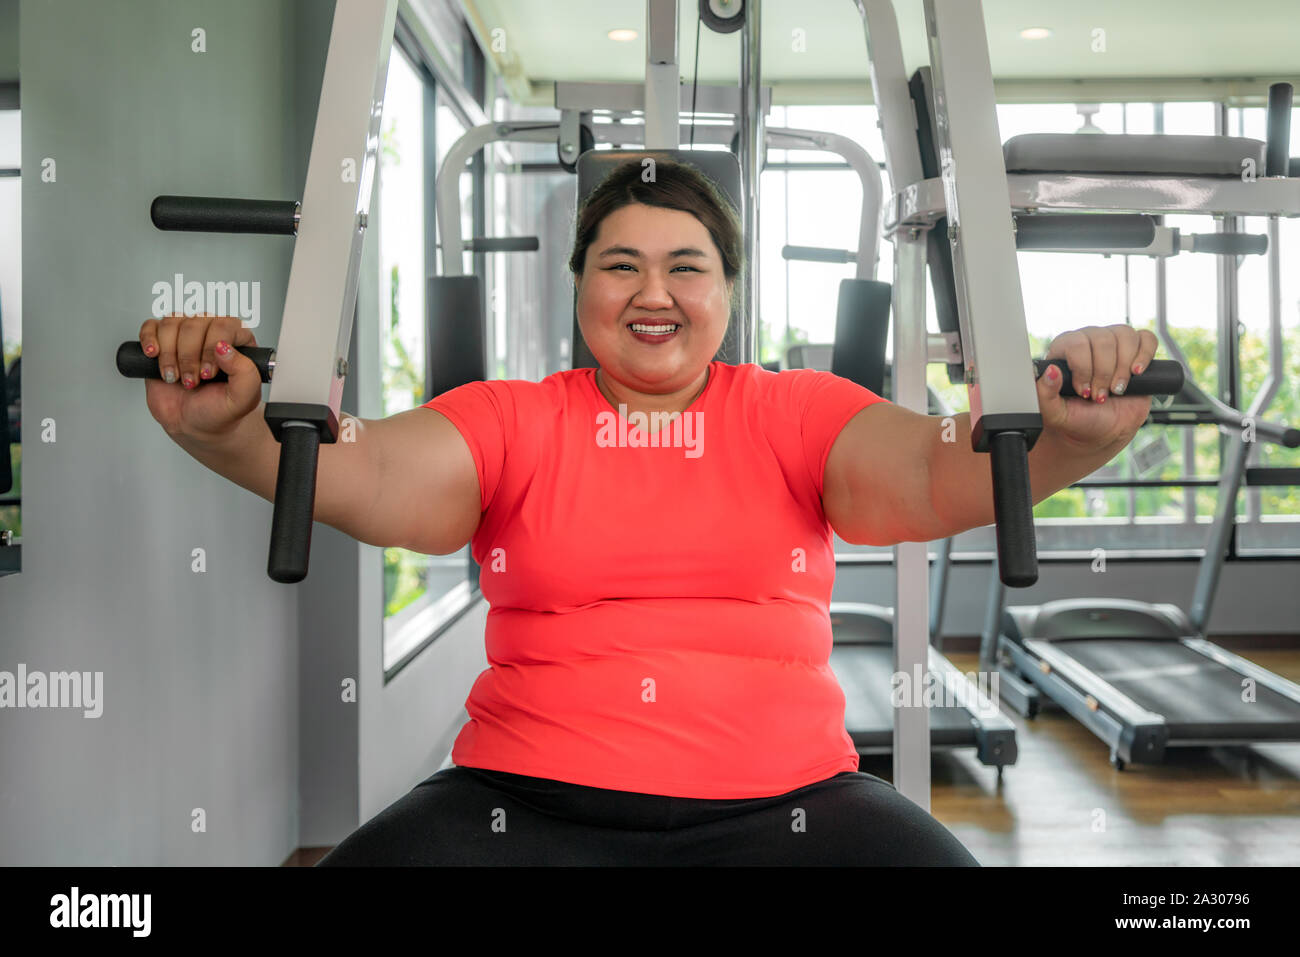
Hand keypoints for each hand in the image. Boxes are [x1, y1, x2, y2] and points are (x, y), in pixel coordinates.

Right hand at [139, 313, 262, 440]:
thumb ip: (245, 373)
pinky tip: (154, 356)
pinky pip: (151, 327)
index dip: (211, 348)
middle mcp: (211, 335)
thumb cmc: (219, 411)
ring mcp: (186, 337)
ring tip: (175, 376)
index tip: (207, 374)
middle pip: (194, 324)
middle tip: (191, 380)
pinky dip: (149, 340)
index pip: (223, 325)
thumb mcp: (243, 399)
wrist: (195, 425)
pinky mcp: (162, 343)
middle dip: (188, 357)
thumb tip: (225, 348)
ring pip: (171, 324)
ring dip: (169, 354)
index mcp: (237, 342)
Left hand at [1035, 324, 1158, 449]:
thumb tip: (1050, 371)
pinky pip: (1146, 338)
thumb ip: (1044, 394)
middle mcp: (1088, 341)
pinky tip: (1137, 372)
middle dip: (1104, 373)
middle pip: (1103, 339)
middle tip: (1101, 395)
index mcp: (1064, 350)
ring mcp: (1113, 345)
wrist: (1103, 431)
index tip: (1085, 391)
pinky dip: (1145, 354)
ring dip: (1123, 367)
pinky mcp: (1136, 352)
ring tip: (1117, 389)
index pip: (1076, 344)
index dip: (1084, 368)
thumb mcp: (1055, 413)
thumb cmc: (1078, 419)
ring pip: (1124, 335)